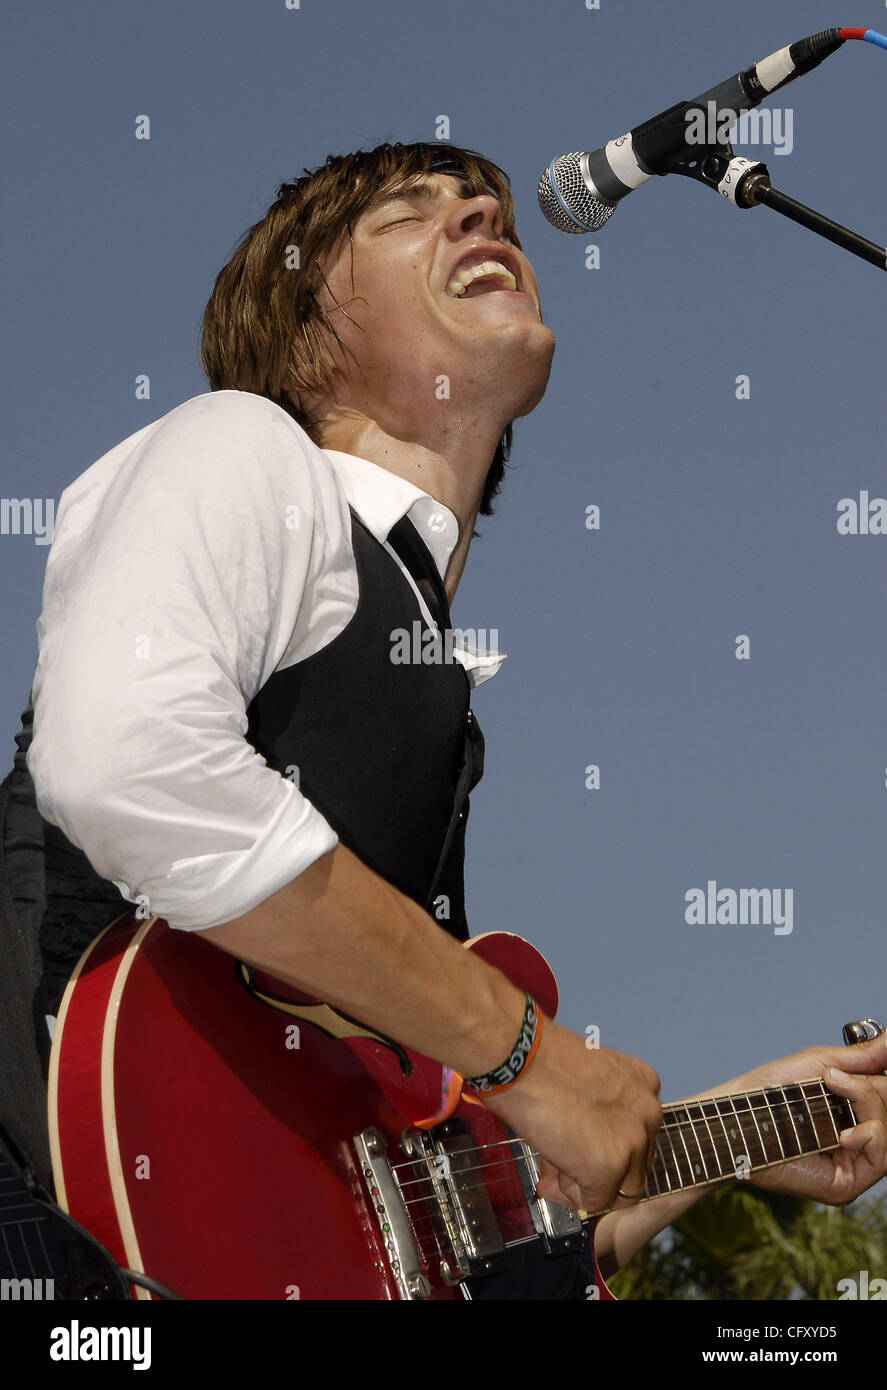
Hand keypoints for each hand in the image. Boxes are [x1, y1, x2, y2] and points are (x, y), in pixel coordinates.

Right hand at [482, 1019, 661, 1214]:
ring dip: (582, 1182)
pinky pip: (593, 1201)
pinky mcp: (608, 1168)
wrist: (517, 1055)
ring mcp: (633, 1142)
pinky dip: (568, 1193)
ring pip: (617, 1189)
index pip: (635, 1136)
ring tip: (550, 1164)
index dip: (603, 1147)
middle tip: (558, 1165)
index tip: (576, 1150)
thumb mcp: (584, 1078)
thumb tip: (581, 1147)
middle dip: (595, 1170)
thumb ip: (597, 1111)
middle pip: (633, 1166)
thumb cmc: (537, 1058)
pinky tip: (548, 1168)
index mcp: (644, 1084)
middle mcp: (649, 1112)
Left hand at [692, 1034, 886, 1204]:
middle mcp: (855, 1139)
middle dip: (867, 1089)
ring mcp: (852, 1163)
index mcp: (850, 1113)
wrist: (740, 1115)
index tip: (869, 1063)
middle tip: (834, 1078)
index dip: (879, 1079)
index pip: (884, 1096)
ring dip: (865, 1104)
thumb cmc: (770, 1090)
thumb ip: (864, 1057)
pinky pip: (880, 1157)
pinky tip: (843, 1134)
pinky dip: (868, 1136)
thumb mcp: (823, 1064)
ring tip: (832, 1090)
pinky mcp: (846, 1183)